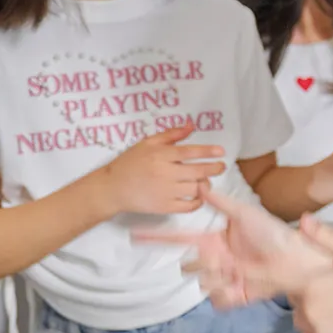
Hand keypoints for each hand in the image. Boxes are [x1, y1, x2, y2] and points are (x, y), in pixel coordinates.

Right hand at [96, 125, 225, 215]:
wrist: (112, 188)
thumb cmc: (130, 163)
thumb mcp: (147, 143)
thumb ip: (171, 135)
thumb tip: (191, 125)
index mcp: (161, 155)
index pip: (190, 152)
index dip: (208, 151)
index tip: (221, 152)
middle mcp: (165, 172)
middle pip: (198, 171)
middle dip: (214, 168)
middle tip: (221, 167)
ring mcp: (165, 191)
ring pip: (195, 188)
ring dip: (204, 184)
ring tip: (205, 181)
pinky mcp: (164, 207)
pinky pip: (189, 206)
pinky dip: (197, 201)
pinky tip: (198, 196)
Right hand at [138, 188, 332, 307]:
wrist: (296, 259)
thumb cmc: (273, 232)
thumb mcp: (245, 213)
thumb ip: (221, 202)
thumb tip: (200, 185)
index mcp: (213, 240)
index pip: (180, 239)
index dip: (158, 238)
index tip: (135, 235)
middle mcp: (216, 259)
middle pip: (188, 266)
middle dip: (199, 265)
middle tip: (220, 260)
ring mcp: (225, 278)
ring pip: (202, 285)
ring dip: (216, 280)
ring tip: (236, 273)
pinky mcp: (236, 295)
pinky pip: (219, 302)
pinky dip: (227, 298)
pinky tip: (240, 288)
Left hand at [291, 216, 332, 332]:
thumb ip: (325, 238)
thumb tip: (303, 219)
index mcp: (311, 284)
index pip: (290, 286)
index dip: (303, 284)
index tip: (320, 284)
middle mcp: (309, 310)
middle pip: (298, 306)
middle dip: (313, 301)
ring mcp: (319, 332)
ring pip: (303, 326)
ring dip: (314, 322)